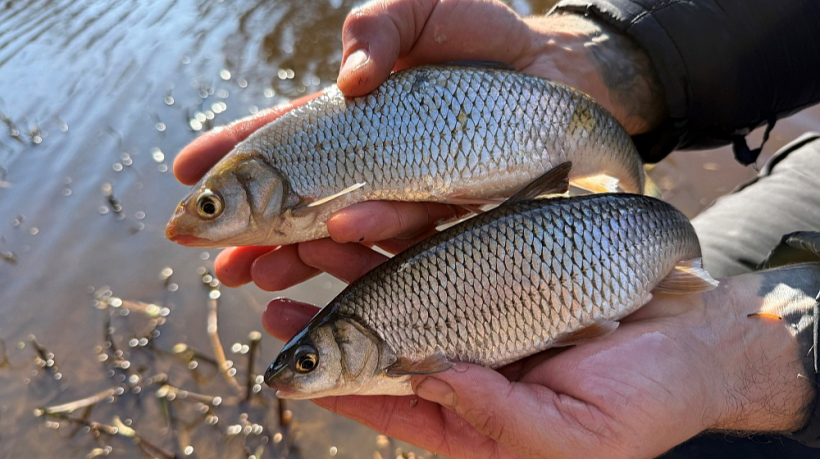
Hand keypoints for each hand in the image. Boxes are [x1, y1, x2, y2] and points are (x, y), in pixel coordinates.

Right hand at [173, 0, 667, 291]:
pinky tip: (338, 235)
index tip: (185, 175)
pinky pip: (410, 232)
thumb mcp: (422, 9)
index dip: (233, 156)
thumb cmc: (481, 34)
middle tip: (208, 255)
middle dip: (251, 232)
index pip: (281, 138)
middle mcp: (373, 162)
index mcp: (353, 116)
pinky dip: (372, 237)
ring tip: (257, 270)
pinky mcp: (452, 213)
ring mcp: (409, 192)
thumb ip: (380, 26)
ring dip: (296, 250)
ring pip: (343, 227)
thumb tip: (350, 80)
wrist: (558, 71)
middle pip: (300, 201)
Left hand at [261, 267, 815, 458]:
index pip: (391, 402)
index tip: (287, 364)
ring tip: (304, 240)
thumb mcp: (576, 435)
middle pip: (383, 338)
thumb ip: (501, 417)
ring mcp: (481, 308)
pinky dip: (407, 232)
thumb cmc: (646, 402)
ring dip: (354, 264)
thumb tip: (434, 379)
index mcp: (476, 417)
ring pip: (403, 285)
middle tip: (273, 291)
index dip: (338, 385)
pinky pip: (445, 246)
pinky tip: (370, 215)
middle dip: (328, 316)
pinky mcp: (502, 264)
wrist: (698, 340)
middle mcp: (468, 361)